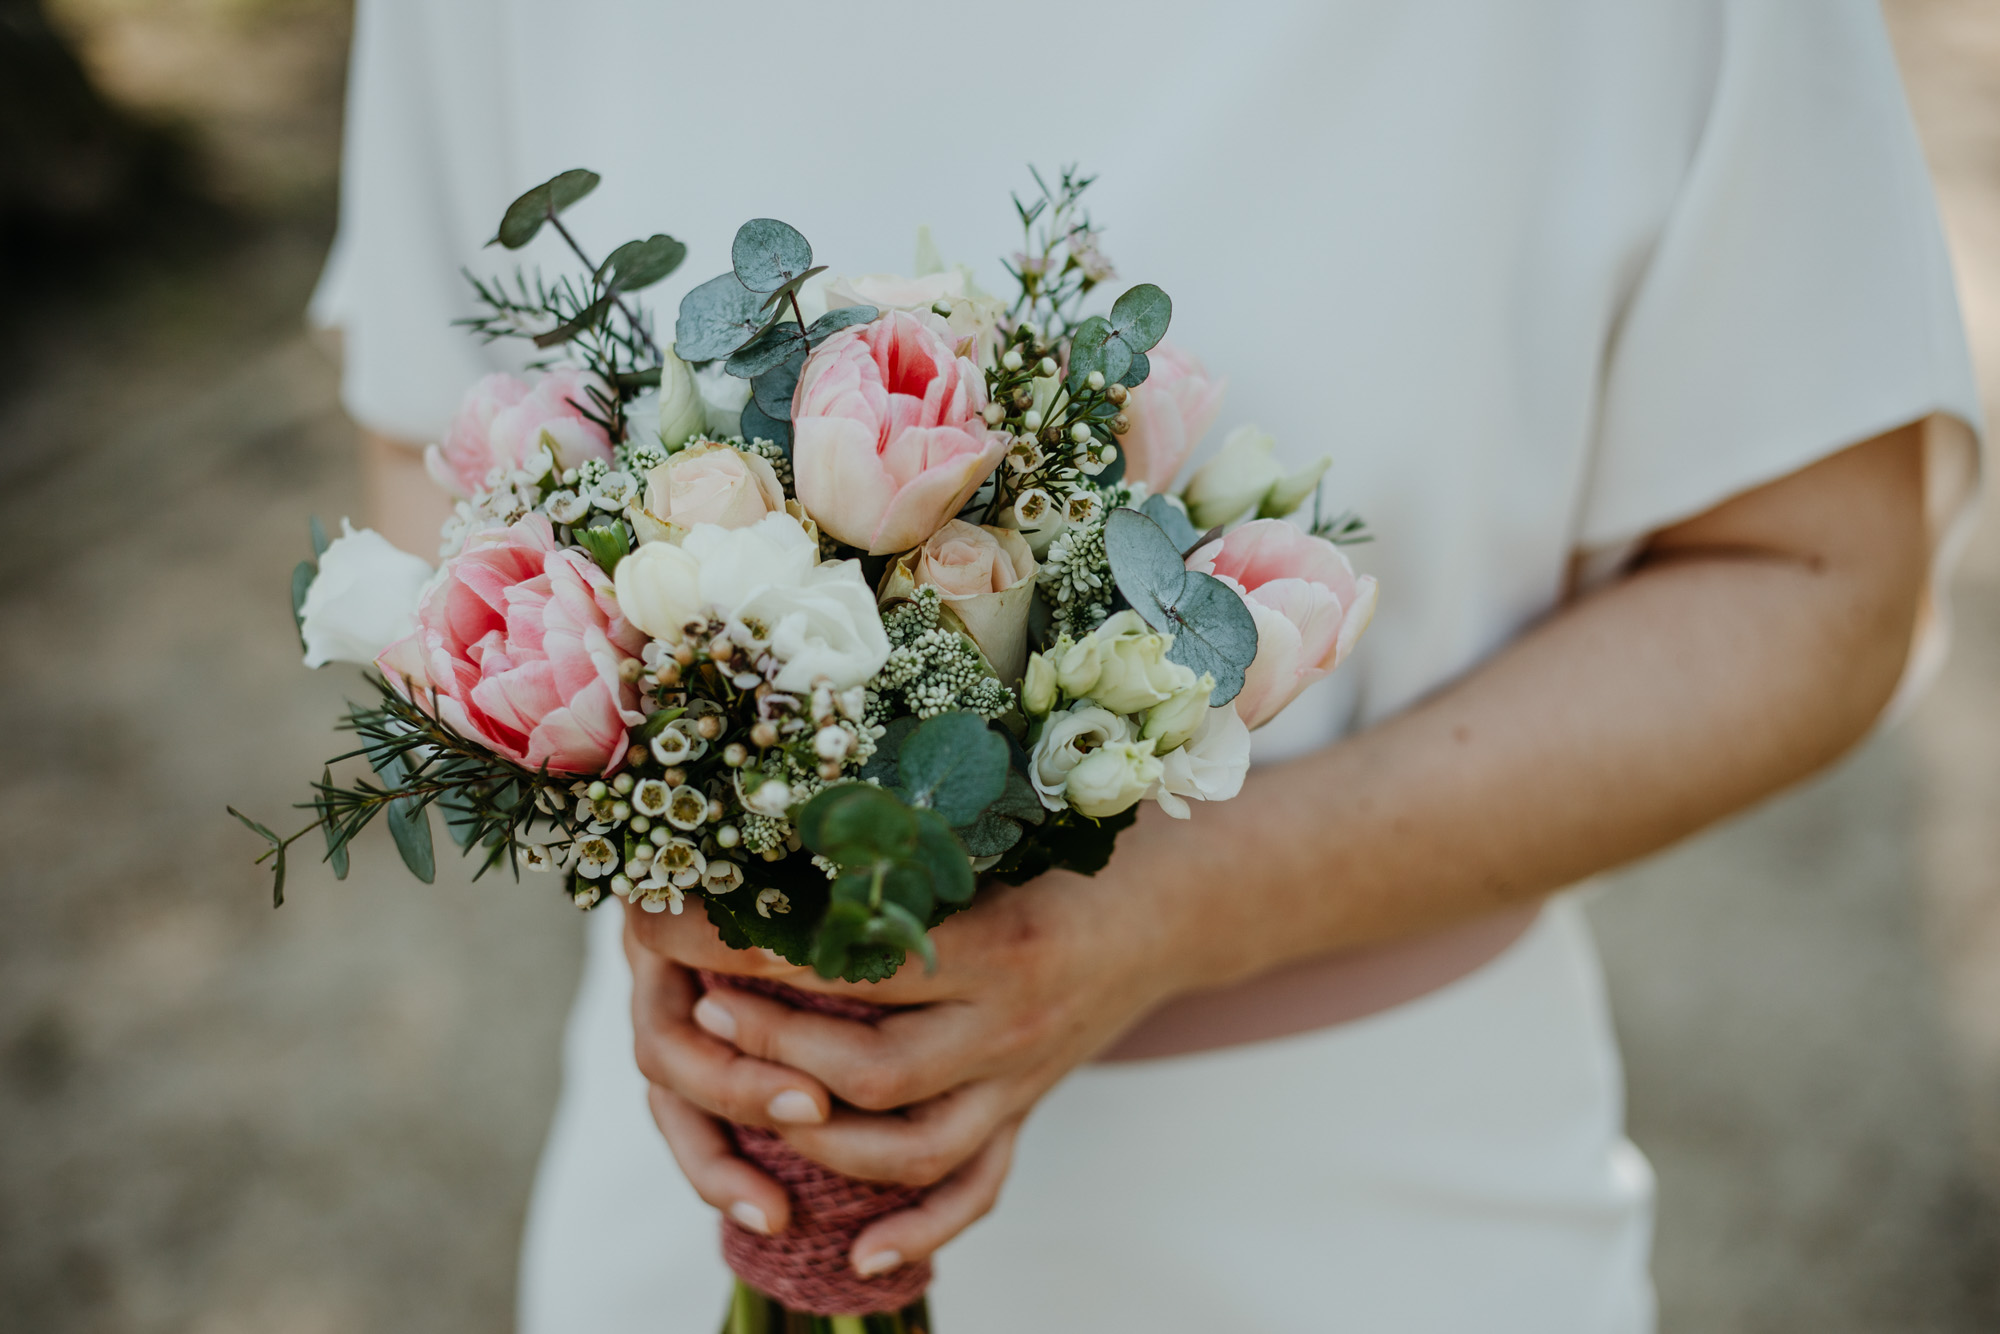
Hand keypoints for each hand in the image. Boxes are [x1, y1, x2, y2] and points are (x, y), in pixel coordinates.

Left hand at [625, 829, 1200, 1274]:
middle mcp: (1011, 1027)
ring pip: (909, 1146)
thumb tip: (774, 832)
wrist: (1165, 916)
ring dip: (818, 1135)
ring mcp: (1019, 1083)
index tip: (690, 932)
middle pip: (873, 1069)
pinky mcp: (1022, 1114)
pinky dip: (919, 1230)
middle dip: (774, 1048)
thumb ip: (906, 850)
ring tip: (748, 1100)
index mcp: (1002, 945)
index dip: (767, 956)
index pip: (862, 962)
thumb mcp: (995, 840)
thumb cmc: (1064, 860)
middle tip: (706, 1010)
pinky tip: (859, 1254)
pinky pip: (975, 1190)